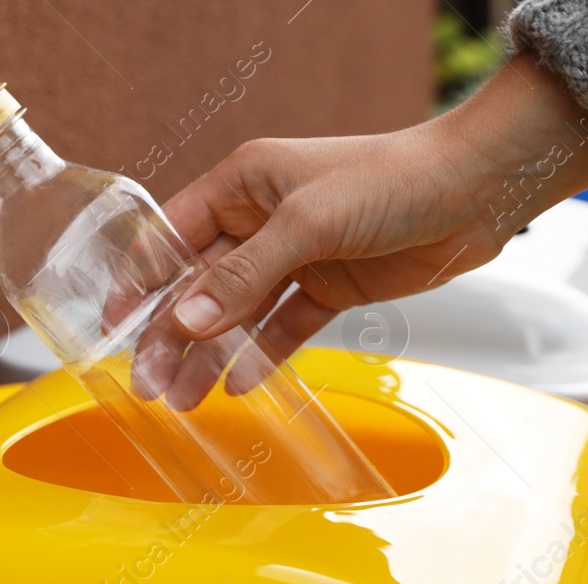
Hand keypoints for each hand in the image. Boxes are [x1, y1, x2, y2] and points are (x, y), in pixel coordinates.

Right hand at [152, 52, 587, 388]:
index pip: (172, 236)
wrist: (475, 191)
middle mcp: (262, 219)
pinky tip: (237, 386)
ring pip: (237, 314)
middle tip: (148, 384)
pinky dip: (260, 356)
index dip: (138, 281)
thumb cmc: (394, 179)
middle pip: (199, 284)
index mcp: (244, 183)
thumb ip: (245, 275)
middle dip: (170, 335)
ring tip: (183, 400)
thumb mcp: (309, 223)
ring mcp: (296, 256)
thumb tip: (188, 321)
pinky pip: (283, 328)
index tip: (112, 327)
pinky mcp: (330, 288)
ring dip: (209, 356)